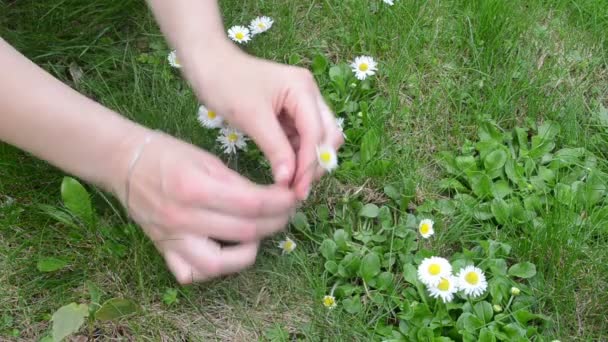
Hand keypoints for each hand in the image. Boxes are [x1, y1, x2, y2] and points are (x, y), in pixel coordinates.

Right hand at [114, 131, 296, 283]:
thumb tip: (270, 199)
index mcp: (195, 188)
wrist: (123, 162)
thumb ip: (237, 183)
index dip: (280, 202)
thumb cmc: (167, 154)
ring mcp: (172, 239)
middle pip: (245, 232)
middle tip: (287, 211)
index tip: (292, 196)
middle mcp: (183, 219)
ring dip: (250, 251)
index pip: (252, 204)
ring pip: (221, 264)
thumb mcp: (206, 159)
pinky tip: (226, 252)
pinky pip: (192, 273)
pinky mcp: (164, 250)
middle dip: (276, 221)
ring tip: (259, 233)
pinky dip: (214, 268)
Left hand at [185, 44, 343, 199]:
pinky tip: (285, 170)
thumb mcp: (252, 118)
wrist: (208, 65)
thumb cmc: (227, 84)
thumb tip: (289, 180)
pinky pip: (302, 138)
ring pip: (317, 139)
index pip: (316, 133)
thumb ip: (275, 149)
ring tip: (290, 183)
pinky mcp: (290, 113)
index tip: (297, 191)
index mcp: (303, 89)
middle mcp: (309, 94)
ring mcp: (301, 103)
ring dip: (307, 161)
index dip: (309, 164)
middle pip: (328, 136)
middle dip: (316, 163)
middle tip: (298, 189)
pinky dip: (297, 155)